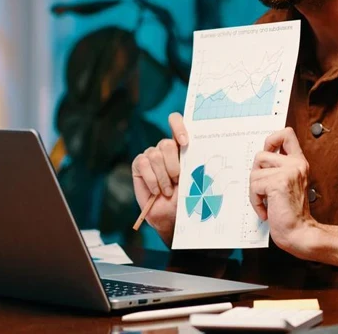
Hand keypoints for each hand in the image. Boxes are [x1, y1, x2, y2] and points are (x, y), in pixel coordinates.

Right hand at [131, 113, 188, 242]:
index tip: (185, 143)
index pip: (175, 122)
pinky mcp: (139, 164)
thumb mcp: (193, 181)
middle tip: (177, 181)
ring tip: (166, 191)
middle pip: (166, 143)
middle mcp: (165, 148)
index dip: (178, 126)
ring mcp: (151, 154)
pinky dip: (151, 180)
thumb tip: (198, 154)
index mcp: (181, 146)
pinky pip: (143, 164)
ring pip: (154, 155)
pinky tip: (156, 190)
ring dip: (162, 177)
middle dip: (173, 165)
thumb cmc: (184, 198)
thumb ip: (192, 165)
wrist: (169, 216)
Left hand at [249, 127, 316, 255]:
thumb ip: (279, 168)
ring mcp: (288, 172)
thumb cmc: (291, 212)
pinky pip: (255, 186)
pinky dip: (256, 201)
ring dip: (255, 191)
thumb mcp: (288, 183)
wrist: (299, 232)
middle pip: (260, 155)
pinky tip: (266, 210)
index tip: (268, 153)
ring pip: (254, 173)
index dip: (272, 139)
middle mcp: (295, 164)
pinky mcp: (278, 183)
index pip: (286, 134)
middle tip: (264, 190)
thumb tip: (260, 159)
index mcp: (298, 162)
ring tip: (266, 202)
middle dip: (256, 175)